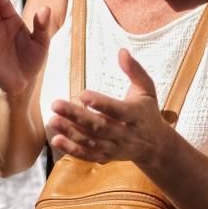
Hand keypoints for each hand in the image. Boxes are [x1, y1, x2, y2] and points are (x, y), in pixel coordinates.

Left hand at [48, 49, 171, 165]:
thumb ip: (135, 70)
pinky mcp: (106, 157)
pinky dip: (73, 150)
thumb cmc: (147, 112)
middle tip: (55, 104)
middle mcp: (125, 133)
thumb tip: (122, 51)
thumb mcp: (147, 89)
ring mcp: (115, 147)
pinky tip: (56, 140)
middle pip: (99, 126)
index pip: (117, 110)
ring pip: (91, 142)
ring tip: (52, 120)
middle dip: (76, 117)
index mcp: (135, 115)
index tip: (82, 94)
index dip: (100, 103)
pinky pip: (88, 155)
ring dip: (70, 132)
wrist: (155, 146)